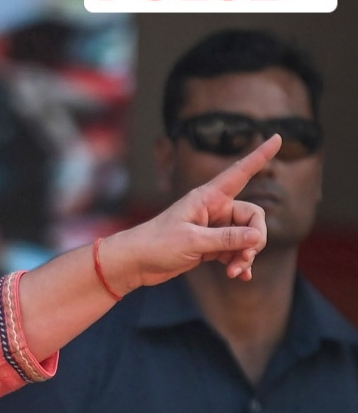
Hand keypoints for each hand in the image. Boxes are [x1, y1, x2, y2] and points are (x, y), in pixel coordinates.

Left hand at [106, 135, 281, 289]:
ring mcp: (213, 227)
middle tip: (246, 257)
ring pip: (246, 237)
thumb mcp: (192, 241)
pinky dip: (239, 262)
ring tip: (236, 272)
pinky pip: (236, 250)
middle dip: (255, 238)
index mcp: (207, 197)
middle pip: (253, 216)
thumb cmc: (157, 244)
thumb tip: (257, 236)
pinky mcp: (210, 244)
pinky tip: (240, 276)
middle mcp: (213, 208)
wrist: (135, 263)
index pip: (240, 172)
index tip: (277, 136)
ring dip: (246, 255)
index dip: (260, 155)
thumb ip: (226, 239)